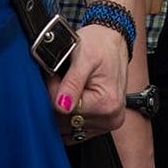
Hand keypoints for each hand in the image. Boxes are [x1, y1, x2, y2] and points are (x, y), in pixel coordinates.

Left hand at [51, 22, 127, 138]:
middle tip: (65, 77)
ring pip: (69, 125)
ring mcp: (108, 122)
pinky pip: (76, 127)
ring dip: (65, 106)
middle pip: (66, 121)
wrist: (113, 40)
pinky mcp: (104, 122)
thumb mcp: (84, 56)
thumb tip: (62, 105)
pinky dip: (71, 113)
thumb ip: (72, 82)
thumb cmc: (100, 44)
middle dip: (59, 99)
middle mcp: (111, 117)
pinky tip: (77, 95)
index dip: (54, 92)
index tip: (58, 75)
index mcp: (107, 104)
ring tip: (73, 84)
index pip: (64, 112)